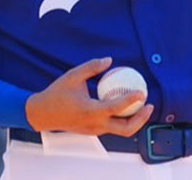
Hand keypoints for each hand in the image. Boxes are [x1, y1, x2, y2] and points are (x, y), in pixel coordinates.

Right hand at [25, 57, 153, 135]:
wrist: (42, 114)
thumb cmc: (57, 93)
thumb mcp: (72, 75)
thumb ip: (91, 67)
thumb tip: (109, 60)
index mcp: (90, 111)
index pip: (115, 108)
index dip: (130, 100)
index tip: (141, 92)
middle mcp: (95, 124)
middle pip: (125, 129)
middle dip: (141, 119)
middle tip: (149, 105)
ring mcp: (95, 130)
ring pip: (121, 131)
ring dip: (135, 120)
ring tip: (143, 105)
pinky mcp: (93, 131)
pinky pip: (113, 127)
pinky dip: (124, 119)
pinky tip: (128, 106)